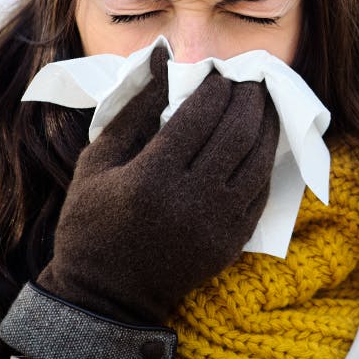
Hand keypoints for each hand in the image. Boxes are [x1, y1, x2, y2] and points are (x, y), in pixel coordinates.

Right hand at [37, 47, 279, 324]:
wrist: (107, 297)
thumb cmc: (92, 223)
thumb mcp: (97, 163)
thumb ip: (134, 111)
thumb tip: (162, 61)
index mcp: (151, 178)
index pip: (199, 117)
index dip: (215, 89)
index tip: (220, 73)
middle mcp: (191, 200)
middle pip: (236, 133)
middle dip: (248, 98)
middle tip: (250, 79)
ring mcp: (218, 224)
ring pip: (259, 160)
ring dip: (267, 124)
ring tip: (264, 102)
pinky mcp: (233, 242)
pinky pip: (262, 191)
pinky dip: (266, 160)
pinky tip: (264, 141)